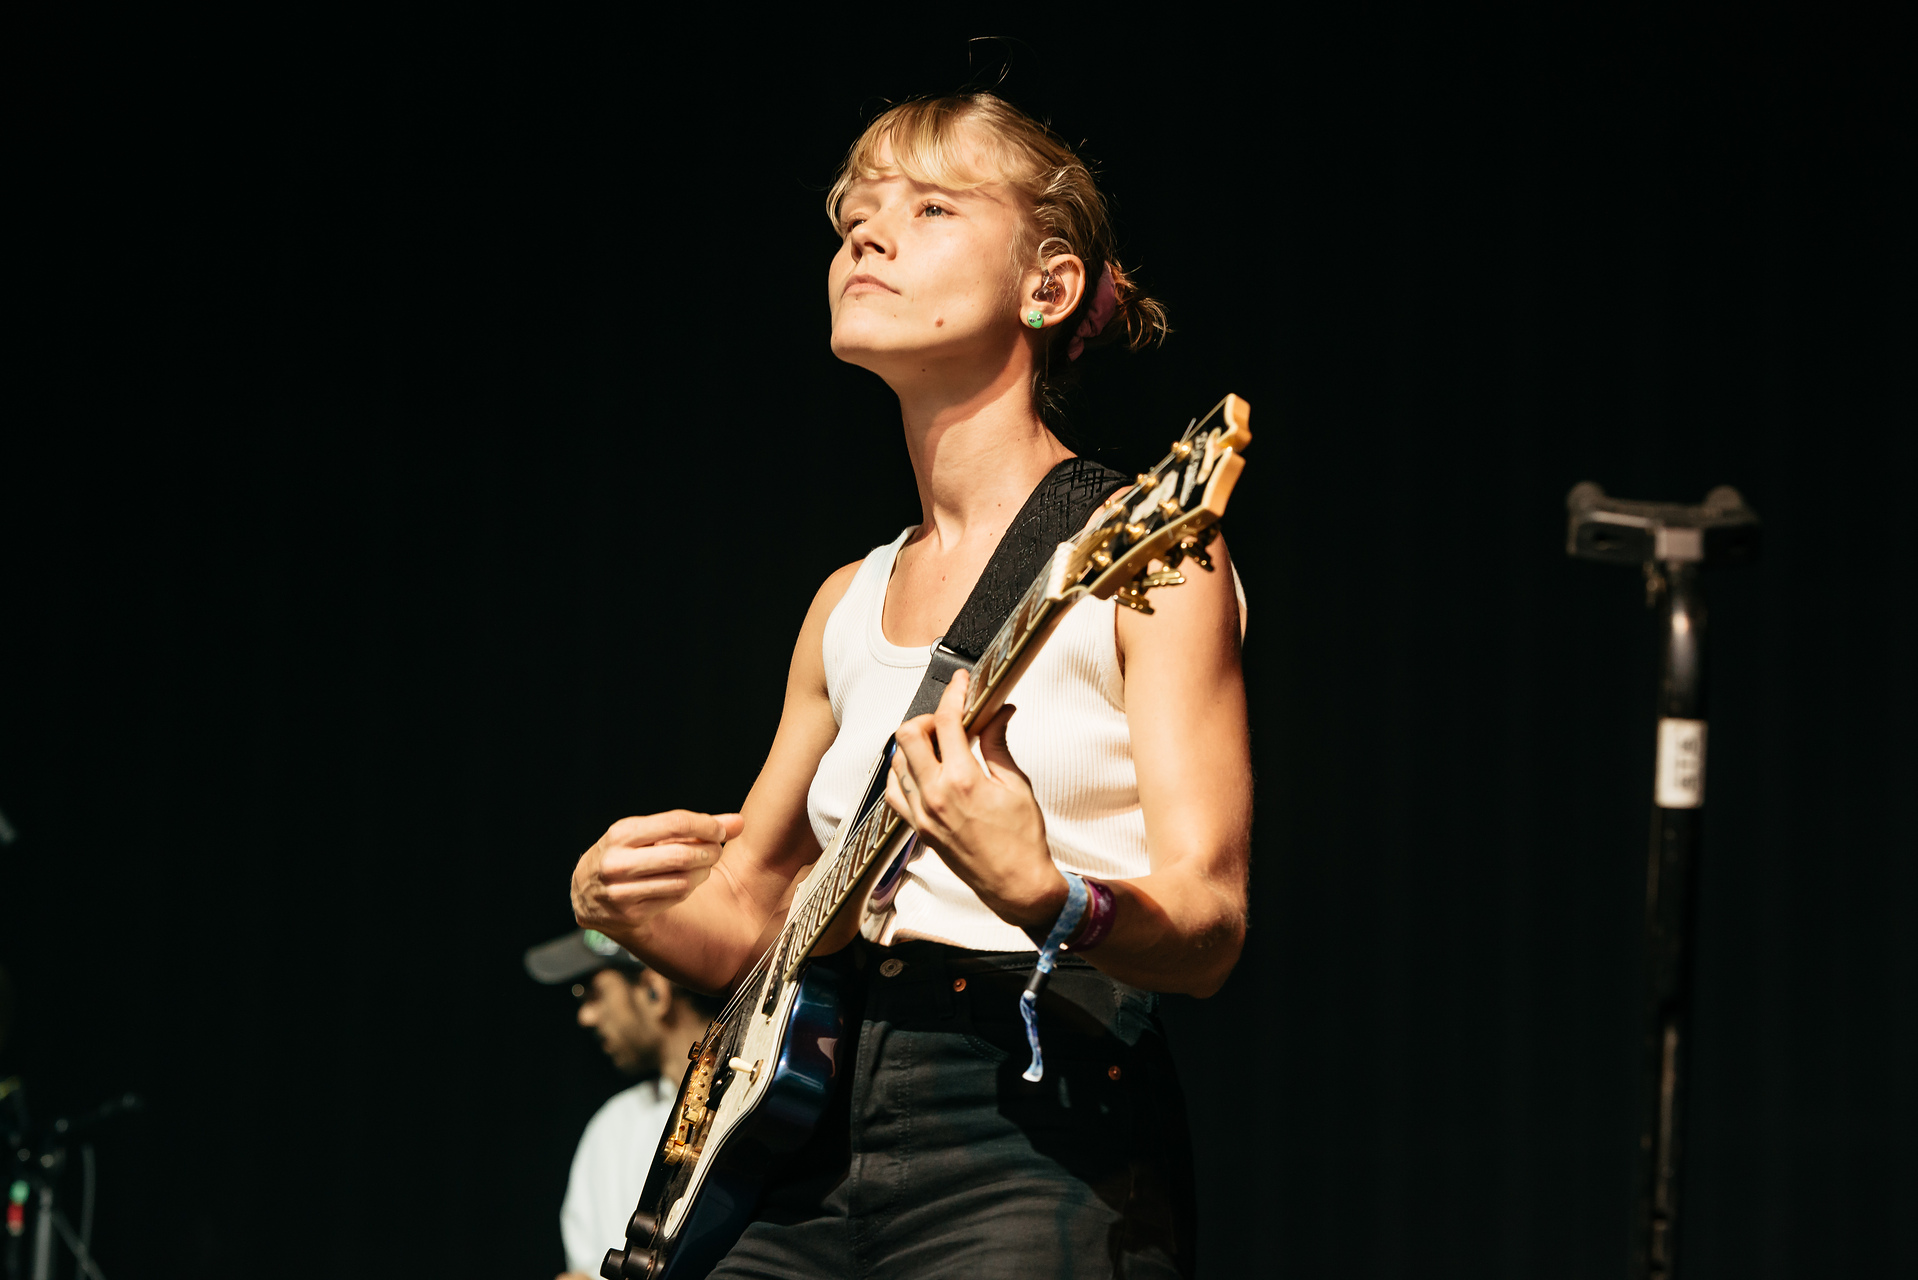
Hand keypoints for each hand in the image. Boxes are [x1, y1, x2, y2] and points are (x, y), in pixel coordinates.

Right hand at [571, 810, 743, 942]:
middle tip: (716, 850)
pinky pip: (675, 899)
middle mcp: (617, 863)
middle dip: (710, 851)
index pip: (675, 823)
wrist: (584, 894)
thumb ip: (691, 826)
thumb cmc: (625, 854)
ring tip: (704, 865)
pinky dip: (690, 887)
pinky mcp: (630, 915)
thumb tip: (739, 823)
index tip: (721, 830)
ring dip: (703, 872)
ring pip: (682, 881)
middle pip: (682, 855)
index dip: (707, 826)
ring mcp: (621, 892)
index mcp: (621, 834)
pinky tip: (688, 881)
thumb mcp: (647, 833)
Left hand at [884, 670, 1066, 932]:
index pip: (948, 721)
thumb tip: (999, 713)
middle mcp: (935, 794)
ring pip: (897, 760)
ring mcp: (922, 813)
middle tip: (951, 721)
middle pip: (909, 734)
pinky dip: (904, 773)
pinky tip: (924, 771)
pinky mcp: (919, 828)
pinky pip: (895, 792)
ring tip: (940, 745)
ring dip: (915, 744)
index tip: (962, 682)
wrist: (1016, 885)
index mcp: (963, 780)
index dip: (955, 693)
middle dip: (929, 718)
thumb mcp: (1017, 785)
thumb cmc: (1023, 839)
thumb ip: (998, 745)